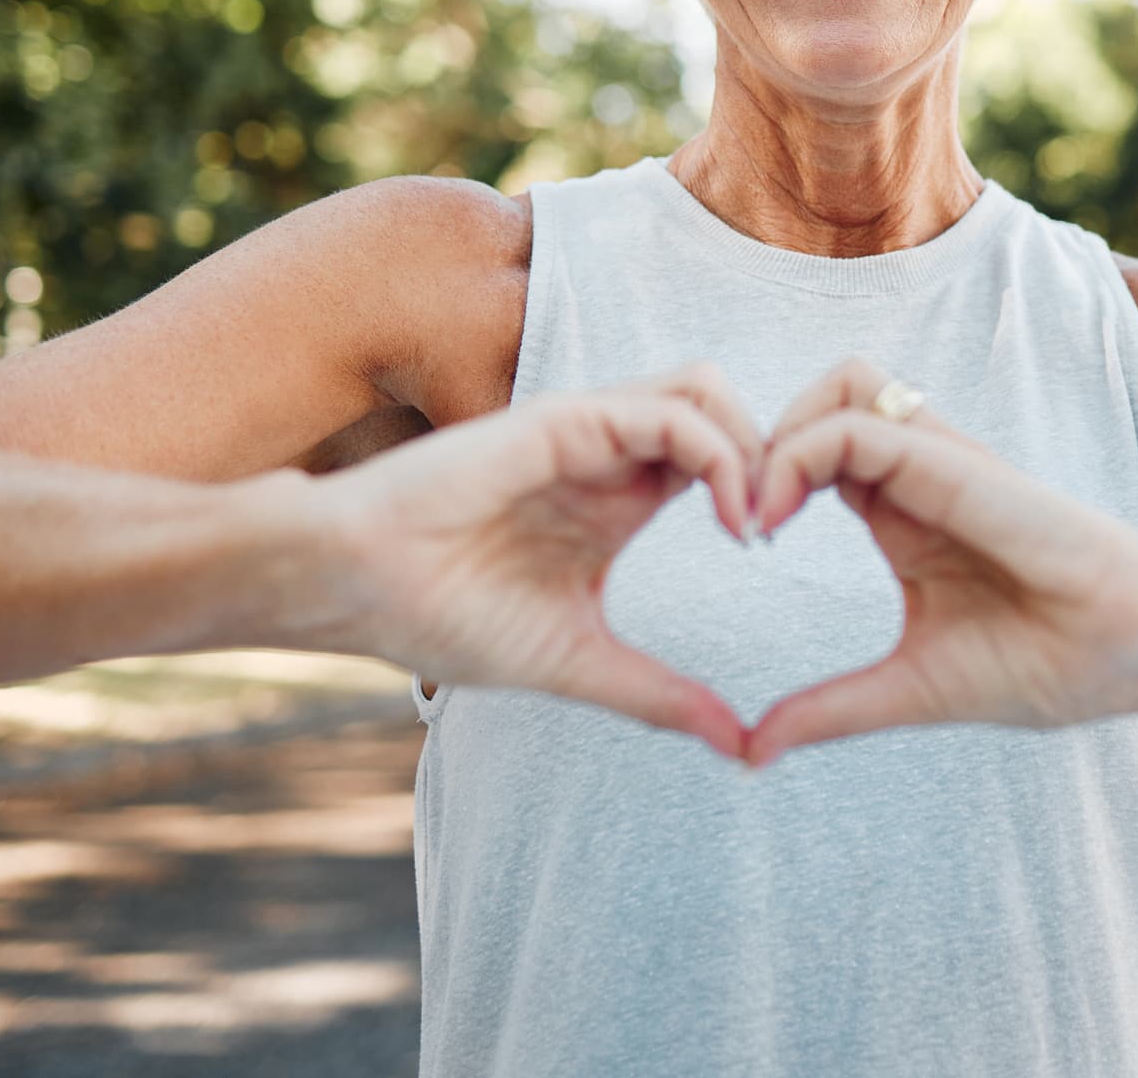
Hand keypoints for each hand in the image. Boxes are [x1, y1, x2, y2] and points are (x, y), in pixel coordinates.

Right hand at [317, 363, 764, 761]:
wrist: (356, 588)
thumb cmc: (444, 617)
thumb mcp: (579, 662)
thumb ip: (661, 694)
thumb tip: (741, 747)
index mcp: (617, 501)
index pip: (718, 462)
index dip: (765, 493)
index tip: (776, 561)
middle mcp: (610, 455)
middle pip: (726, 411)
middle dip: (777, 457)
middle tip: (781, 529)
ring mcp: (589, 432)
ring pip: (706, 390)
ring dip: (753, 445)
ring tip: (756, 521)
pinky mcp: (566, 421)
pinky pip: (669, 411)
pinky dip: (718, 453)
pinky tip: (728, 517)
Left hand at [741, 358, 1137, 767]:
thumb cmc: (1046, 664)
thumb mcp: (910, 688)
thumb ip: (831, 709)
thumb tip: (751, 751)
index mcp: (902, 514)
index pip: (816, 451)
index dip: (763, 479)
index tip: (738, 541)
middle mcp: (917, 475)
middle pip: (820, 400)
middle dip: (759, 441)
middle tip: (734, 518)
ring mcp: (940, 461)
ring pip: (840, 384)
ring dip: (782, 431)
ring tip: (756, 511)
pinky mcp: (956, 464)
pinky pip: (861, 423)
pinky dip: (803, 451)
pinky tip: (777, 515)